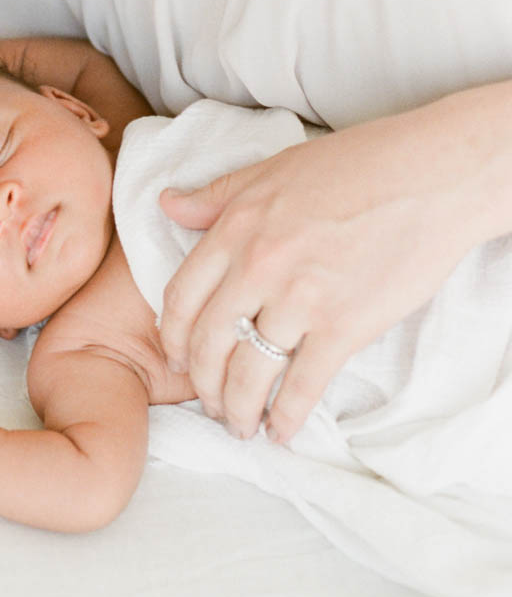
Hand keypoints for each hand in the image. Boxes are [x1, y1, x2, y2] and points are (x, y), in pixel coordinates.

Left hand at [157, 88, 509, 443]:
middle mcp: (258, 266)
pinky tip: (280, 431)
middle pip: (209, 342)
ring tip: (239, 425)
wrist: (430, 178)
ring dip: (237, 408)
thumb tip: (167, 204)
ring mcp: (299, 299)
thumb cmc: (358, 165)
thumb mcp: (273, 171)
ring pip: (248, 372)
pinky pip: (302, 385)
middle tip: (208, 402)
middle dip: (202, 383)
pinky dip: (286, 416)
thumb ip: (216, 196)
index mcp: (237, 227)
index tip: (177, 357)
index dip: (173, 335)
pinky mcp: (343, 326)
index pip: (182, 296)